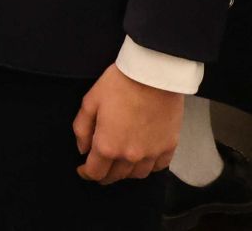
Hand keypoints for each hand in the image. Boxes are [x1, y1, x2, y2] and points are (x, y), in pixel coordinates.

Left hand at [72, 65, 182, 184]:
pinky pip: (158, 166)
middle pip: (115, 176)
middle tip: (100, 166)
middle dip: (104, 173)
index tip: (83, 169)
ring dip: (126, 172)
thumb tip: (82, 149)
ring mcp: (152, 153)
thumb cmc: (119, 84)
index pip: (95, 172)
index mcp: (108, 146)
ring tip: (120, 162)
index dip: (86, 173)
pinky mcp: (169, 146)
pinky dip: (148, 166)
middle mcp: (130, 156)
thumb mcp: (90, 101)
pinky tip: (143, 157)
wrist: (153, 74)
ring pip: (137, 175)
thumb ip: (82, 128)